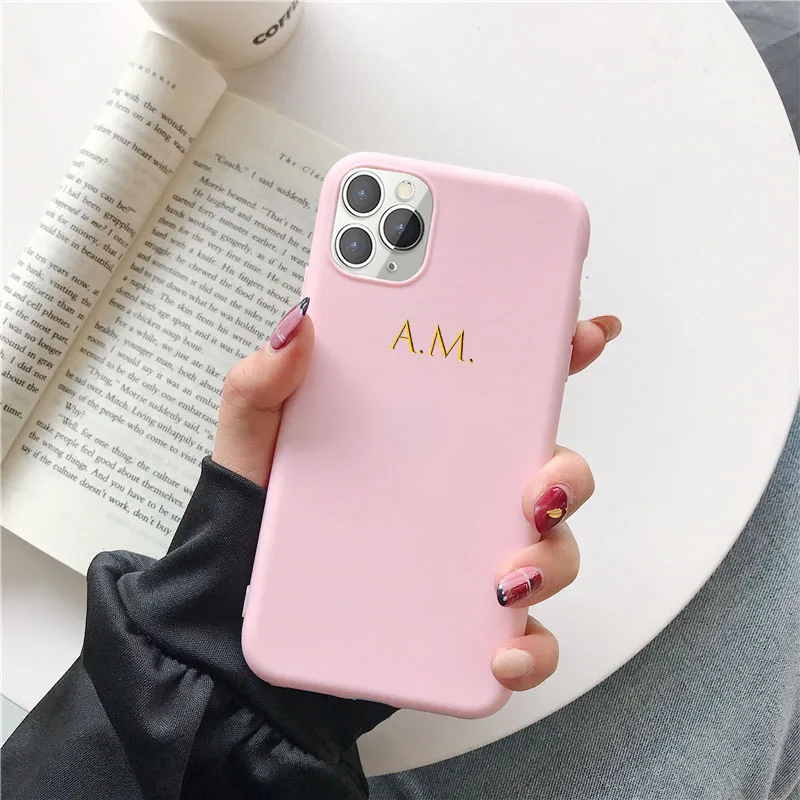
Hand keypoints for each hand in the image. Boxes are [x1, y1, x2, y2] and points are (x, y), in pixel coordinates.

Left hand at [213, 301, 620, 692]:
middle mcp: (459, 492)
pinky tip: (498, 649)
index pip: (501, 387)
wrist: (234, 620)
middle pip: (547, 469)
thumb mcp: (252, 443)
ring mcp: (468, 557)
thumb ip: (263, 384)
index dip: (553, 354)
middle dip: (568, 472)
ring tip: (506, 576)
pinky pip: (524, 637)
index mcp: (425, 434)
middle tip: (540, 487)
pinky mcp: (462, 624)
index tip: (584, 333)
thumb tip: (298, 328)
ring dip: (551, 559)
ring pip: (550, 549)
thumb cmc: (255, 522)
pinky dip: (529, 647)